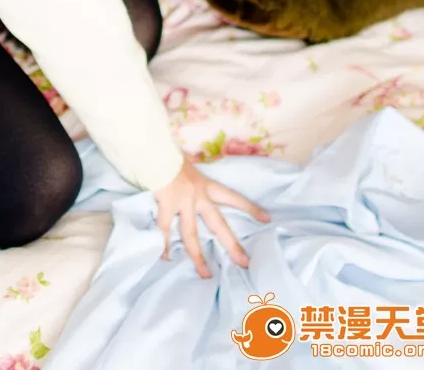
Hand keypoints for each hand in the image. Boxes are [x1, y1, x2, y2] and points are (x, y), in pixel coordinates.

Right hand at [154, 155, 268, 277]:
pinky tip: (164, 257)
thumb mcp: (187, 165)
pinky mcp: (167, 204)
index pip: (233, 198)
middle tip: (245, 263)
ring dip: (198, 256)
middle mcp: (198, 195)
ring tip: (205, 274)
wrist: (156, 150)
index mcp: (206, 185)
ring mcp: (183, 202)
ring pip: (192, 234)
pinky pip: (165, 228)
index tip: (267, 218)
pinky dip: (164, 244)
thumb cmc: (170, 155)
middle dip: (232, 244)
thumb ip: (190, 178)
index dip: (249, 208)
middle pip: (219, 224)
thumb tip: (188, 180)